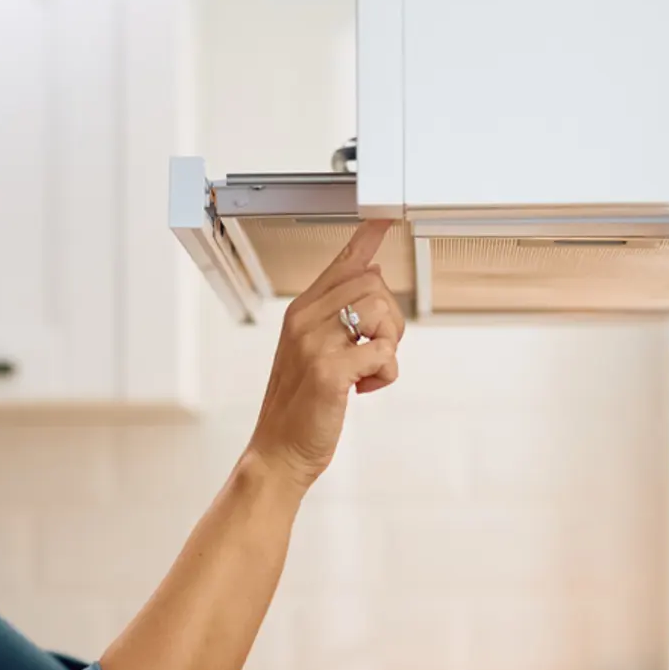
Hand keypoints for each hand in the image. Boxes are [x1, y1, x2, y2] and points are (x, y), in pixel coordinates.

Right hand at [246, 219, 404, 488]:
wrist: (279, 452)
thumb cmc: (299, 407)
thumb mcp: (313, 352)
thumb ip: (335, 317)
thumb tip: (371, 277)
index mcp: (300, 312)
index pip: (341, 262)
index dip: (368, 238)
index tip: (386, 217)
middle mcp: (305, 320)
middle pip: (373, 283)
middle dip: (389, 318)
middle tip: (373, 351)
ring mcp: (315, 344)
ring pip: (381, 312)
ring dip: (389, 344)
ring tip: (367, 369)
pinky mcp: (329, 372)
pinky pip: (383, 352)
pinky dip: (385, 374)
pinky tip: (363, 390)